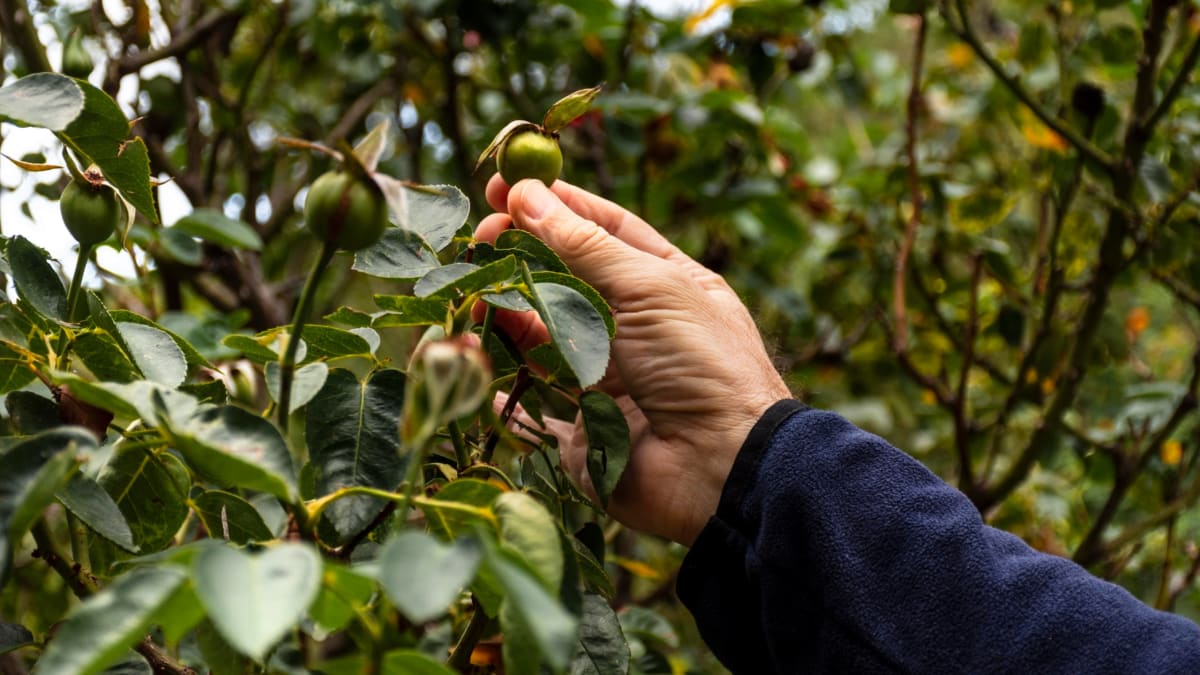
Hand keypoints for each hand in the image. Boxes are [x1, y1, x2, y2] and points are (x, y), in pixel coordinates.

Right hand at [475, 176, 790, 544]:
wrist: (718, 467)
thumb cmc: (700, 362)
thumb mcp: (650, 286)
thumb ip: (583, 245)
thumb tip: (526, 193)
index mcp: (666, 283)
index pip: (605, 231)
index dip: (557, 206)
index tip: (506, 184)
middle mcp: (635, 326)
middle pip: (564, 279)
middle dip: (521, 254)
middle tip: (480, 238)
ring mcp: (606, 376)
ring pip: (540, 333)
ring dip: (504, 308)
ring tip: (473, 288)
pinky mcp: (579, 426)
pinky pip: (529, 398)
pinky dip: (499, 377)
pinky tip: (470, 350)